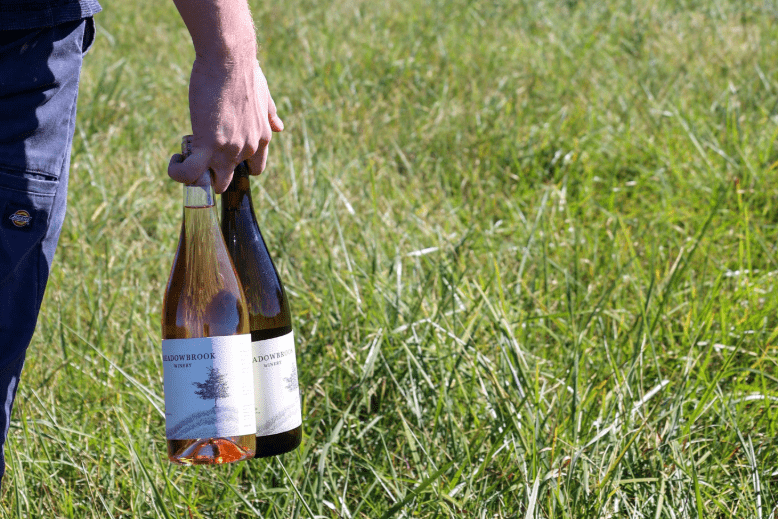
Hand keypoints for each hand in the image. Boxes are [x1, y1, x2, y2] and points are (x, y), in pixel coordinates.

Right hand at [168, 57, 283, 193]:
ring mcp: (230, 150)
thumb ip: (270, 114)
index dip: (238, 167)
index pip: (255, 169)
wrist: (229, 61)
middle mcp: (248, 148)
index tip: (223, 153)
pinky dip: (179, 173)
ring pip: (212, 183)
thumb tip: (279, 127)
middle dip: (213, 173)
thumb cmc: (244, 73)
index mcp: (262, 138)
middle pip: (231, 179)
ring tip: (183, 160)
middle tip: (199, 154)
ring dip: (196, 178)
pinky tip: (174, 160)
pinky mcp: (208, 145)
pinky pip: (191, 174)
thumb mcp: (264, 96)